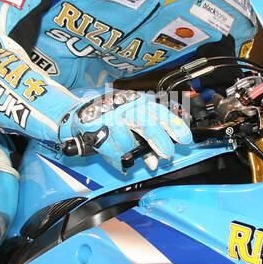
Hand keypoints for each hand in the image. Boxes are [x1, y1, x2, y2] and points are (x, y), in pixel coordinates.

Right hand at [60, 91, 192, 170]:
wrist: (76, 114)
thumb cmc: (107, 118)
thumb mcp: (130, 122)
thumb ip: (146, 138)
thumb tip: (158, 159)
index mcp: (136, 102)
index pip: (159, 111)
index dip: (174, 125)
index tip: (186, 139)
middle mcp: (124, 107)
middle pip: (147, 123)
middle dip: (160, 140)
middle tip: (167, 153)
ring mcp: (109, 117)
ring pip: (128, 141)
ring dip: (131, 153)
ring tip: (129, 154)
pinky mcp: (95, 127)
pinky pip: (111, 150)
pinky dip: (117, 160)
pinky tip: (118, 161)